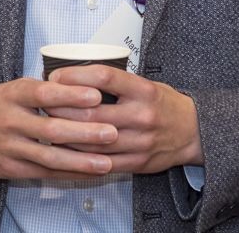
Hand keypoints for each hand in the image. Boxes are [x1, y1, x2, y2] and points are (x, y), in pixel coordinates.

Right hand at [0, 78, 119, 179]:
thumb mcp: (7, 88)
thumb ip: (37, 91)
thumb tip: (77, 88)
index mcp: (11, 94)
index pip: (44, 93)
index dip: (71, 94)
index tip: (96, 94)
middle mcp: (10, 120)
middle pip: (51, 128)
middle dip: (85, 132)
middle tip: (112, 131)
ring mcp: (10, 146)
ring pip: (50, 156)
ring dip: (81, 160)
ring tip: (107, 161)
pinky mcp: (10, 167)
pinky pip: (44, 172)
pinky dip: (68, 174)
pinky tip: (87, 174)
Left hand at [43, 65, 202, 173]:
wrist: (194, 132)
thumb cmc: (164, 104)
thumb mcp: (146, 83)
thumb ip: (116, 82)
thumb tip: (75, 76)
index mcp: (144, 90)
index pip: (104, 78)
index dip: (76, 76)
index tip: (56, 75)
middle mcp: (142, 115)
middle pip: (93, 111)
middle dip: (63, 107)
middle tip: (44, 102)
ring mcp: (140, 141)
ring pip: (93, 139)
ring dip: (66, 133)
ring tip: (49, 125)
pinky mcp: (137, 162)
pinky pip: (101, 161)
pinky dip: (80, 155)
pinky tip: (65, 148)